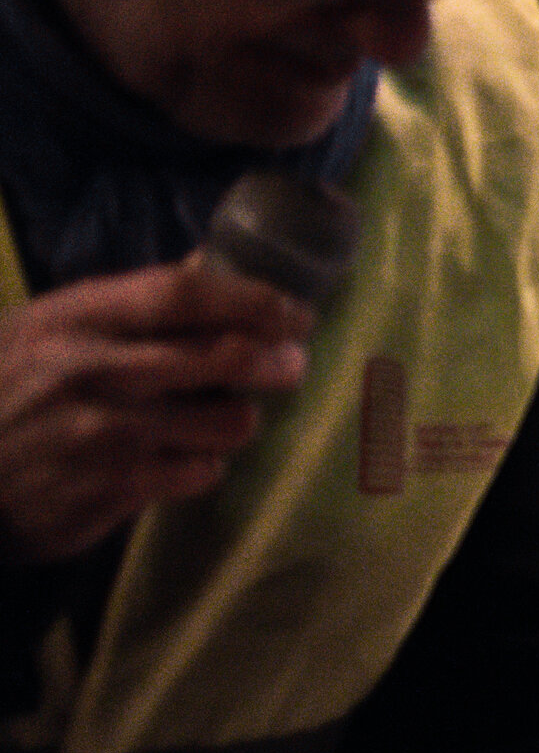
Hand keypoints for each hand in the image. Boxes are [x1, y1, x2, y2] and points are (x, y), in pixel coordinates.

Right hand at [0, 254, 313, 561]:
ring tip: (219, 418)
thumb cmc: (4, 389)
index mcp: (76, 319)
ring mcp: (105, 435)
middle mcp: (93, 372)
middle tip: (291, 364)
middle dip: (277, 360)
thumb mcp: (46, 329)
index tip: (295, 311)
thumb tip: (210, 262)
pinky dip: (203, 466)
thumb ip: (129, 301)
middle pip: (224, 355)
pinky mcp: (113, 490)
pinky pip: (200, 473)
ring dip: (237, 419)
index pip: (182, 294)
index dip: (252, 299)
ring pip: (226, 421)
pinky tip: (180, 460)